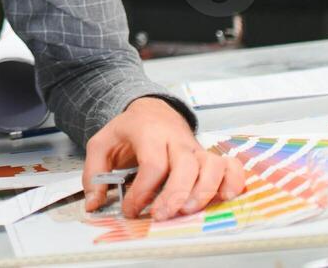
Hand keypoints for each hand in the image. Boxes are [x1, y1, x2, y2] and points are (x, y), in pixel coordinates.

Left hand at [82, 96, 245, 220]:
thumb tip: (93, 204)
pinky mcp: (208, 156)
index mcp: (148, 132)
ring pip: (210, 165)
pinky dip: (233, 180)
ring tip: (189, 211)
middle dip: (175, 195)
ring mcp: (196, 147)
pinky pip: (230, 165)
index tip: (130, 209)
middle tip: (160, 216)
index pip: (152, 163)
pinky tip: (226, 197)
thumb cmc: (128, 131)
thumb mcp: (101, 144)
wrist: (152, 110)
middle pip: (184, 165)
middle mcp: (176, 139)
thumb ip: (94, 174)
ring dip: (204, 191)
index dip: (143, 190)